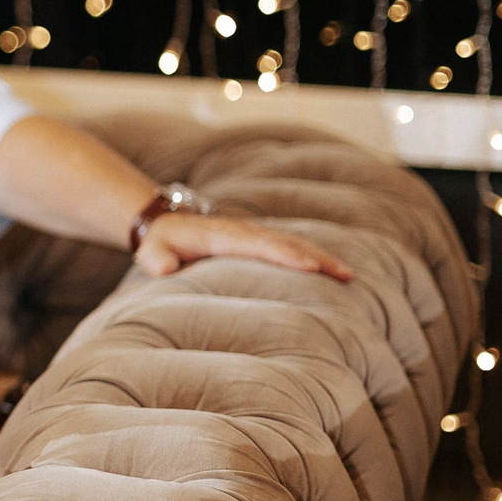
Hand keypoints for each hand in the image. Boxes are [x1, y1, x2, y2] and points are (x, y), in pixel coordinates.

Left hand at [138, 211, 352, 282]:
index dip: (285, 255)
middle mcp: (244, 232)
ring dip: (321, 257)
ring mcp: (254, 235)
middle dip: (316, 257)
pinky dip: (313, 256)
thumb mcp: (153, 253)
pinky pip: (290, 247)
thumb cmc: (161, 244)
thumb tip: (167, 269)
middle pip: (286, 242)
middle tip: (344, 275)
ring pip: (294, 243)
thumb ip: (159, 260)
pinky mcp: (259, 242)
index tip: (310, 267)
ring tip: (348, 276)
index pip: (259, 245)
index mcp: (222, 236)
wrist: (164, 224)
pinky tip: (333, 272)